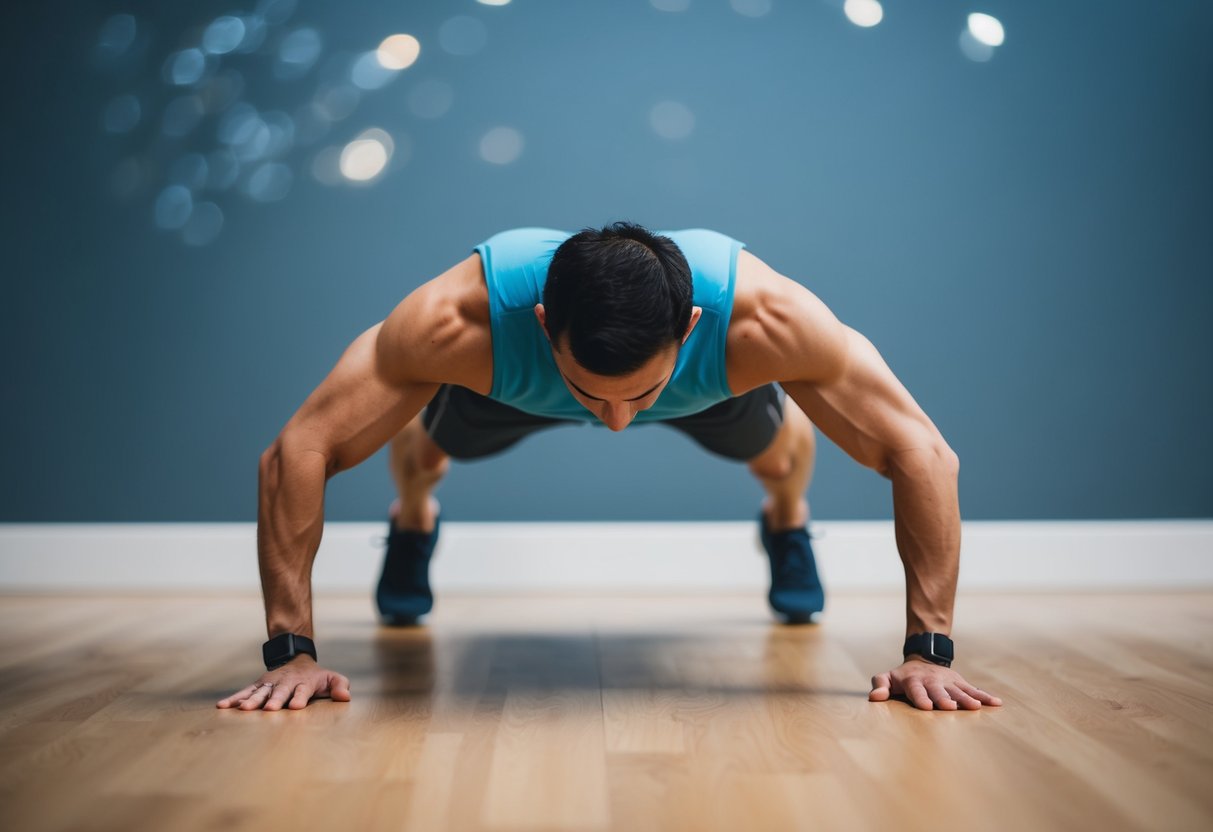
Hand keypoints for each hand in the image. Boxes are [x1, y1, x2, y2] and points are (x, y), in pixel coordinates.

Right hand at [216, 655, 350, 710]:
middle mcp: (285, 682)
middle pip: (280, 692)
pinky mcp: (258, 685)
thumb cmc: (316, 677)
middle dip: (274, 700)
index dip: (299, 698)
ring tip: (243, 710)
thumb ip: (340, 686)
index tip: (296, 706)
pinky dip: (234, 698)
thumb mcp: (332, 678)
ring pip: (260, 692)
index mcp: (304, 683)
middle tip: (269, 709)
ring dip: (251, 700)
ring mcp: (270, 683)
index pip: (302, 690)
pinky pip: (245, 692)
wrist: (297, 660)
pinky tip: (222, 706)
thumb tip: (345, 697)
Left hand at [869, 657, 1002, 710]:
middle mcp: (932, 681)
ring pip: (958, 690)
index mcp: (913, 681)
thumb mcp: (888, 677)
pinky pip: (973, 689)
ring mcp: (947, 681)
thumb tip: (874, 697)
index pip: (916, 690)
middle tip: (950, 707)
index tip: (926, 706)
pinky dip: (984, 696)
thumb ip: (880, 685)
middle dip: (944, 699)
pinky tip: (996, 703)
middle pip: (938, 691)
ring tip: (976, 707)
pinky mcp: (959, 682)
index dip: (921, 698)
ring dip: (967, 698)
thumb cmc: (902, 677)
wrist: (922, 660)